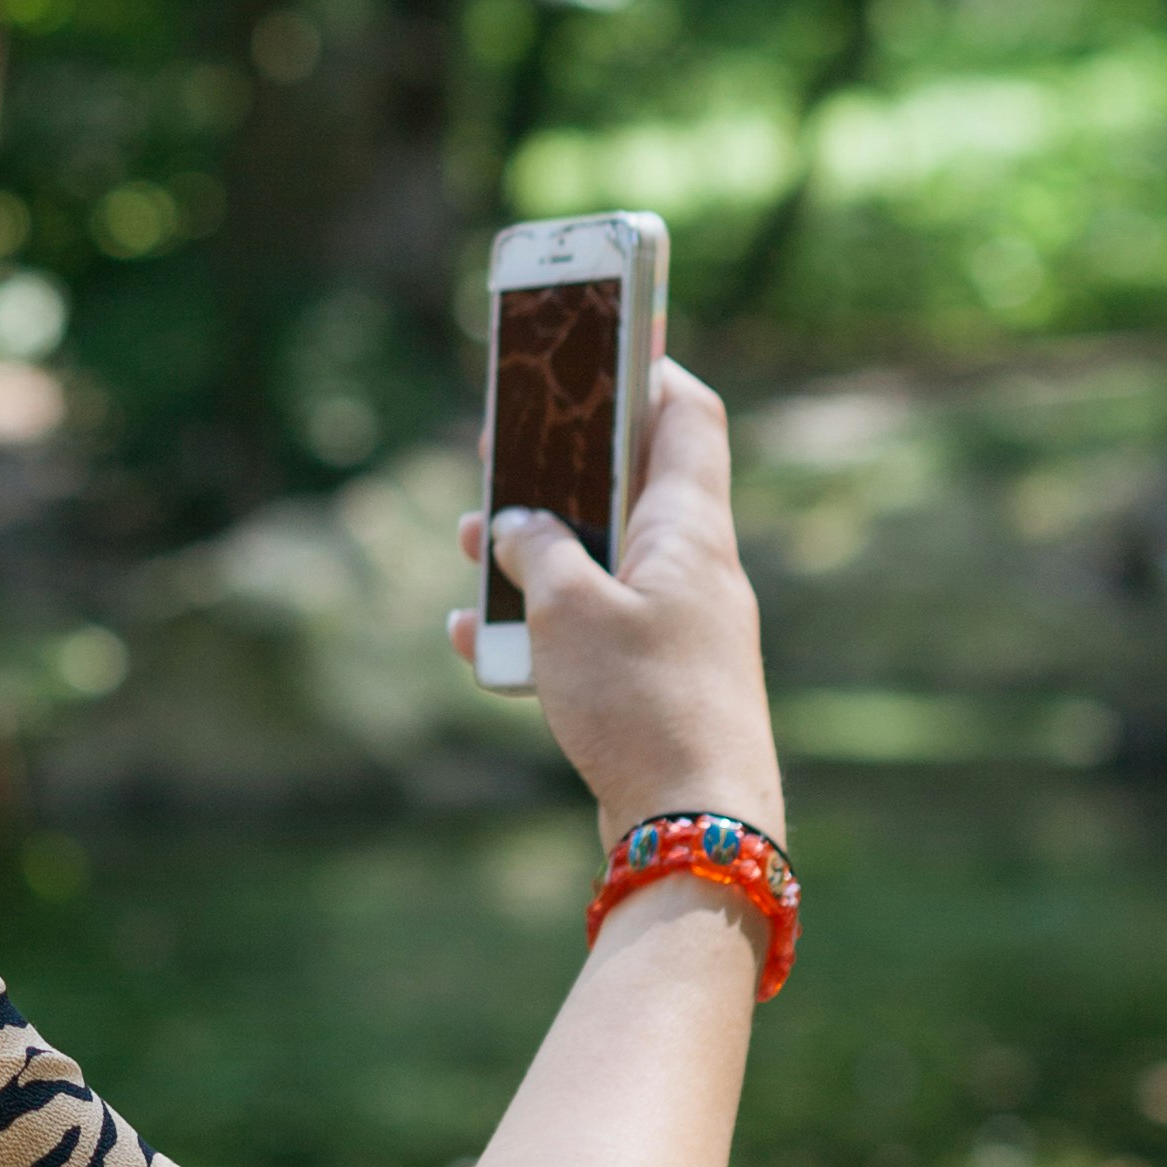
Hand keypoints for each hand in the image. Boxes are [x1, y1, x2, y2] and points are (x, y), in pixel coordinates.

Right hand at [449, 359, 782, 850]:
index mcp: (689, 528)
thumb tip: (515, 527)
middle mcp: (692, 569)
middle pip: (626, 486)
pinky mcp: (653, 682)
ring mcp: (677, 627)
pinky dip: (536, 627)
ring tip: (469, 544)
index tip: (601, 339)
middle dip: (558, 465)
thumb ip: (537, 552)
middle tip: (502, 448)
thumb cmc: (644, 704)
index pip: (686, 414)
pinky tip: (477, 642)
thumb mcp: (569, 610)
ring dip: (533, 548)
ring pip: (598, 560)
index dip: (646, 367)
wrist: (696, 827)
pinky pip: (588, 631)